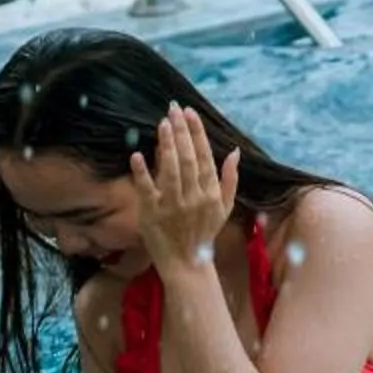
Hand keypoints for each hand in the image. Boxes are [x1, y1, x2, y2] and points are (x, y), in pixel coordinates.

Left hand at [128, 105, 239, 272]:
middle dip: (181, 132)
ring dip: (166, 145)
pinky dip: (143, 173)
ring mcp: (173, 205)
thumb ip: (230, 179)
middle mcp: (194, 197)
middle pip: (188, 158)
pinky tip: (137, 155)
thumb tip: (234, 152)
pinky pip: (148, 190)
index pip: (205, 157)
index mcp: (212, 193)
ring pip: (171, 170)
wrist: (187, 263)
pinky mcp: (152, 213)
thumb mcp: (225, 207)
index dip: (197, 134)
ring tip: (162, 123)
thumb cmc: (204, 233)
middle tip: (173, 109)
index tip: (189, 113)